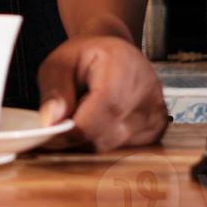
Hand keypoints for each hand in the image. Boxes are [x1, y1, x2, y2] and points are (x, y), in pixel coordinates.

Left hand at [38, 35, 168, 151]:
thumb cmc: (87, 57)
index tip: (49, 134)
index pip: (98, 115)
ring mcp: (156, 115)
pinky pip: (122, 151)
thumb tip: (51, 122)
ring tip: (85, 114)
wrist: (116, 55)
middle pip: (104, 137)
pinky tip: (101, 122)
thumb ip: (54, 90)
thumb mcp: (60, 62)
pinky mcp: (156, 132)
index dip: (70, 131)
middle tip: (62, 120)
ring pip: (111, 148)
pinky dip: (104, 141)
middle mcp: (148, 94)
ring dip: (90, 140)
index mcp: (123, 69)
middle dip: (76, 137)